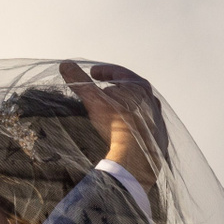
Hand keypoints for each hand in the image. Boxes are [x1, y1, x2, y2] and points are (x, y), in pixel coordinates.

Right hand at [60, 60, 164, 183]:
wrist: (136, 158)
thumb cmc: (116, 125)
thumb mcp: (93, 100)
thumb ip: (80, 81)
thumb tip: (65, 64)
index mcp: (138, 87)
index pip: (118, 72)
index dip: (103, 71)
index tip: (93, 73)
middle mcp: (151, 100)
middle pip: (130, 88)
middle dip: (115, 87)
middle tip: (102, 89)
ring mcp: (157, 118)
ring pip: (139, 106)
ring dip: (126, 105)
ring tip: (113, 109)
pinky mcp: (158, 136)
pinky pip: (144, 124)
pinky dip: (134, 122)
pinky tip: (125, 128)